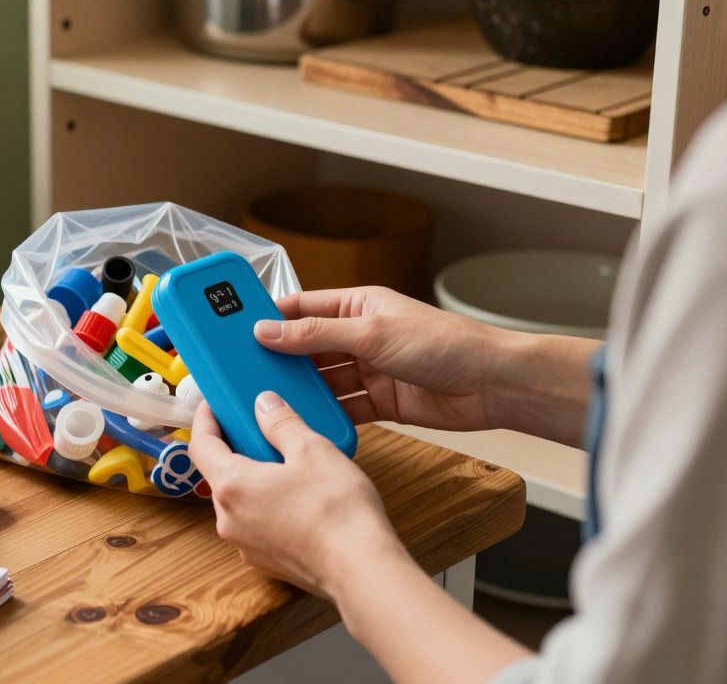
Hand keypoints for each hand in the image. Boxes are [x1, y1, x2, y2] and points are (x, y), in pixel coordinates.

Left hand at [189, 394, 408, 597]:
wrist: (360, 570)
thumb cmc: (336, 510)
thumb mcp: (312, 450)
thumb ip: (282, 423)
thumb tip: (263, 404)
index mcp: (232, 486)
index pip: (201, 446)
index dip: (205, 421)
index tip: (213, 406)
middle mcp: (229, 520)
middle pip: (220, 474)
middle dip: (235, 449)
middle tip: (256, 428)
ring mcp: (245, 545)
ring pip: (240, 501)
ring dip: (253, 479)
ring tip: (284, 463)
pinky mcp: (266, 562)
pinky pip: (256, 524)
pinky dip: (267, 505)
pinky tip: (296, 497)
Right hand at [253, 286, 598, 441]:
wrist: (493, 385)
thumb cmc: (446, 344)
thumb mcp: (372, 333)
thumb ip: (316, 334)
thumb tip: (267, 331)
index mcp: (358, 305)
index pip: (301, 308)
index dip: (268, 318)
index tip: (233, 330)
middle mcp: (360, 335)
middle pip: (306, 347)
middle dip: (277, 359)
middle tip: (240, 371)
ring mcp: (369, 370)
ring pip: (321, 380)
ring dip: (298, 390)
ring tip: (264, 399)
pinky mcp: (379, 402)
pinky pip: (341, 407)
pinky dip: (322, 414)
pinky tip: (300, 421)